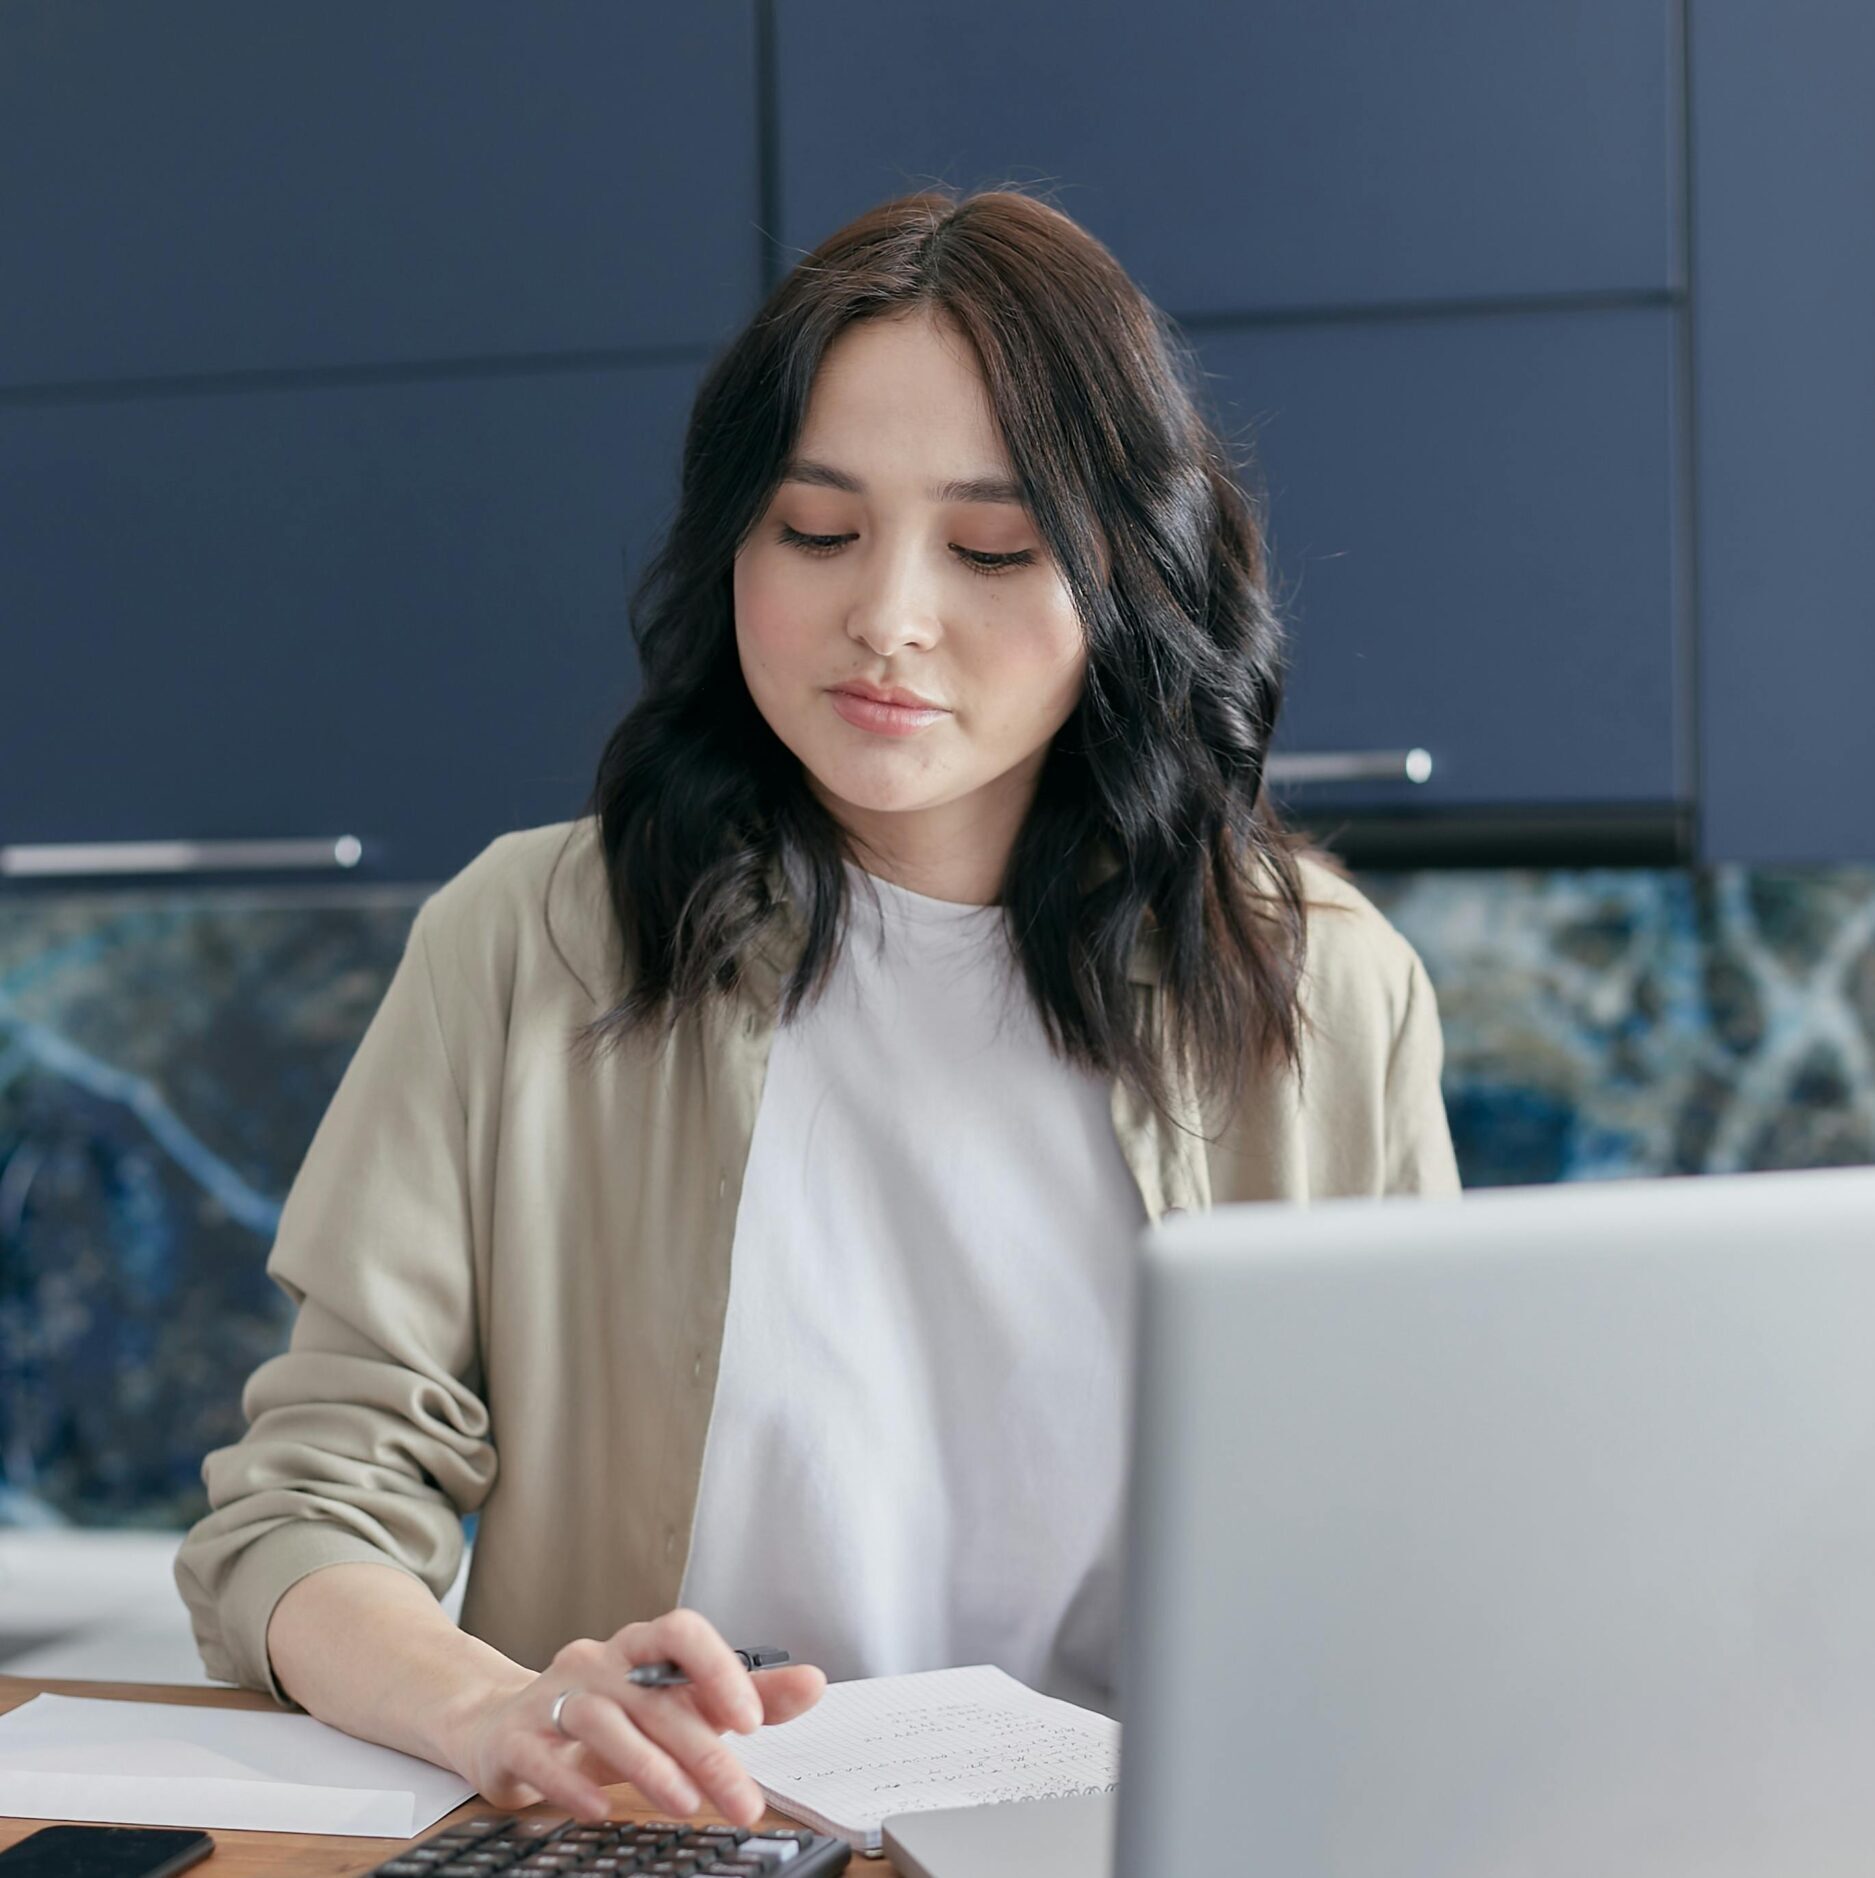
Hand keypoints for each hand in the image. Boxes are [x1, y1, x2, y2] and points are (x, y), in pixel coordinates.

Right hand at [450, 1607, 826, 1824]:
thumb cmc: (606, 1713)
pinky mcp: (515, 1739)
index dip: (716, 1667)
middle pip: (654, 1697)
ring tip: (685, 1803)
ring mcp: (552, 1696)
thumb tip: (814, 1683)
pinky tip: (601, 1809)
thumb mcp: (673, 1703)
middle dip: (704, 1750)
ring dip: (647, 1764)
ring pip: (601, 1718)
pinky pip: (541, 1755)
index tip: (751, 1722)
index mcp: (640, 1648)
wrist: (503, 1727)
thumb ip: (743, 1695)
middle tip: (744, 1800)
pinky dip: (571, 1783)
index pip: (681, 1631)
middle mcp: (598, 1662)